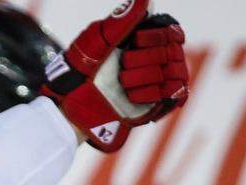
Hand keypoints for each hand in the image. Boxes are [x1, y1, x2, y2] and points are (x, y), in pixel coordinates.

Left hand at [42, 0, 188, 152]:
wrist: (71, 103)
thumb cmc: (82, 67)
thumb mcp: (98, 40)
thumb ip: (123, 21)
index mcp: (146, 39)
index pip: (172, 31)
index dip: (156, 36)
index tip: (136, 40)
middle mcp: (159, 58)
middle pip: (172, 51)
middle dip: (142, 59)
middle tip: (122, 65)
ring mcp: (161, 81)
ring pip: (174, 72)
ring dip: (143, 77)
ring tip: (122, 82)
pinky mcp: (161, 103)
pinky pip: (175, 93)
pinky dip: (151, 94)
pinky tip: (131, 95)